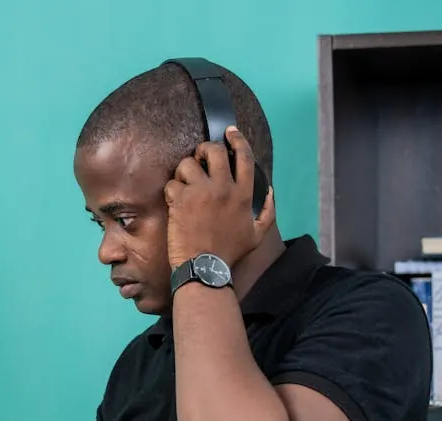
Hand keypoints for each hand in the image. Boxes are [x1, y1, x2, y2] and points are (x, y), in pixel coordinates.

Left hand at [164, 127, 275, 269]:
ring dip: (184, 171)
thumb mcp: (257, 234)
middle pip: (214, 151)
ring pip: (188, 163)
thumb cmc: (229, 253)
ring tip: (184, 184)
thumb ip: (268, 211)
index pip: (244, 156)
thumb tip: (270, 191)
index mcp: (243, 194)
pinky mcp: (180, 200)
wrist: (204, 267)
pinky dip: (171, 190)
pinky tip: (174, 202)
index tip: (230, 132)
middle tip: (199, 158)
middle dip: (204, 149)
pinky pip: (172, 183)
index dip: (237, 139)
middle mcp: (223, 188)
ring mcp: (200, 192)